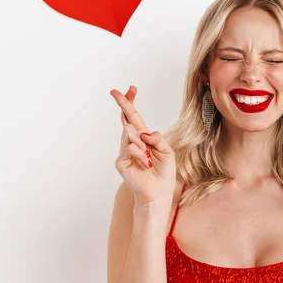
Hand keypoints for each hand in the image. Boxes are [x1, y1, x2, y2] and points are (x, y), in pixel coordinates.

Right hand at [110, 85, 176, 205]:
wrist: (159, 192)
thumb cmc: (163, 173)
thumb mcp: (167, 151)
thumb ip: (156, 138)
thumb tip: (141, 131)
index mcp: (144, 138)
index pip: (136, 118)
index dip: (132, 103)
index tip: (131, 89)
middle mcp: (133, 142)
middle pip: (126, 119)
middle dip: (123, 104)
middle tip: (115, 92)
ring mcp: (125, 151)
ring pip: (130, 134)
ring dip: (142, 143)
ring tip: (148, 157)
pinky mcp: (121, 162)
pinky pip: (130, 149)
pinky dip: (140, 154)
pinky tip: (144, 163)